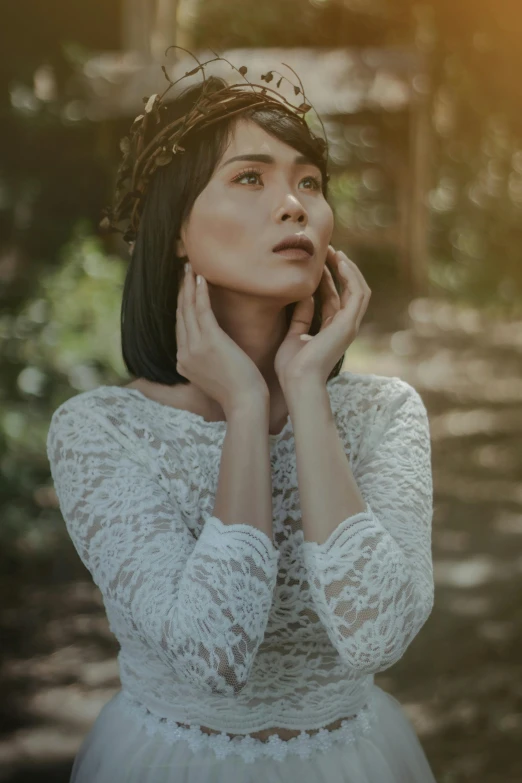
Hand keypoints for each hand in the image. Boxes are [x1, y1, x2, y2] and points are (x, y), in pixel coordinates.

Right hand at [176, 263, 268, 415]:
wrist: (244, 403)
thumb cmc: (237, 391)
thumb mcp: (214, 375)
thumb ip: (206, 361)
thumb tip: (210, 349)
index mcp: (183, 361)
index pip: (180, 327)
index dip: (181, 306)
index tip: (183, 289)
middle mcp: (183, 353)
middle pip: (180, 315)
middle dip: (181, 291)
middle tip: (183, 271)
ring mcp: (194, 347)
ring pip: (188, 309)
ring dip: (188, 286)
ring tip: (189, 268)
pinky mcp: (210, 341)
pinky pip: (202, 310)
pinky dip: (201, 292)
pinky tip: (201, 278)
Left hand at [274, 246, 370, 388]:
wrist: (297, 382)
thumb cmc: (292, 367)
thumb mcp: (294, 335)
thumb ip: (300, 316)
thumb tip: (303, 295)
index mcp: (331, 330)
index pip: (333, 297)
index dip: (326, 277)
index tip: (316, 260)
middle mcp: (344, 326)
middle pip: (348, 290)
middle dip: (340, 269)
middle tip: (328, 249)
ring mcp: (349, 325)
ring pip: (358, 289)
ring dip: (348, 269)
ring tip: (336, 252)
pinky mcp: (349, 323)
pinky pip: (357, 294)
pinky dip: (351, 276)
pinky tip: (341, 262)